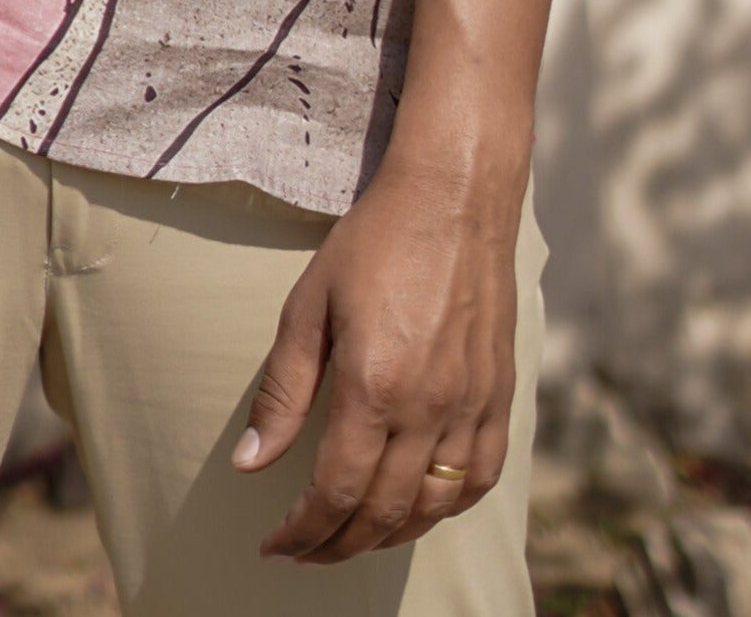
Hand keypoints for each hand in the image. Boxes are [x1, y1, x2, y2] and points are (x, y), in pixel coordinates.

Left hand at [230, 152, 521, 562]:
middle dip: (338, 544)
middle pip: (383, 512)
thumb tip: (250, 464)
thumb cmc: (373, 241)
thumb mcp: (309, 305)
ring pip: (433, 507)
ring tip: (353, 536)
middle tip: (306, 551)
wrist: (453, 198)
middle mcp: (429, 406)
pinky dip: (447, 507)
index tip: (276, 546)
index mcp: (374, 385)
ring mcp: (472, 406)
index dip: (303, 531)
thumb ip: (282, 391)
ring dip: (389, 535)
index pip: (336, 492)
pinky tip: (419, 506)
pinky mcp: (500, 397)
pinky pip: (479, 478)